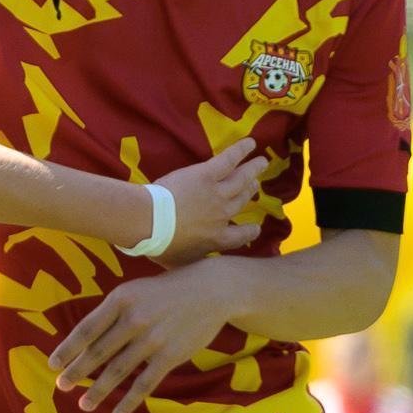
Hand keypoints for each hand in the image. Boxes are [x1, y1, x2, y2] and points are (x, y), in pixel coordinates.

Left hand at [48, 259, 239, 412]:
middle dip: (77, 372)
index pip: (86, 329)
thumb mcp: (134, 291)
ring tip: (83, 405)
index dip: (67, 349)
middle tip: (61, 387)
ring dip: (98, 391)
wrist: (211, 290)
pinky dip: (129, 401)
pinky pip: (145, 383)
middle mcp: (134, 319)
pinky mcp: (170, 356)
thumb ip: (111, 312)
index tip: (52, 364)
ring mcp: (153, 339)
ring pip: (118, 371)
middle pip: (98, 352)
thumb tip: (84, 339)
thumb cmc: (165, 291)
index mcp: (120, 299)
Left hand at [152, 138, 266, 264]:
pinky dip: (240, 151)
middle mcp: (222, 215)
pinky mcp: (206, 175)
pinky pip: (228, 161)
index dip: (249, 232)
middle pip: (241, 201)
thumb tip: (192, 270)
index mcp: (217, 239)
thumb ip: (191, 263)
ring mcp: (217, 194)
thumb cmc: (160, 245)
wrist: (150, 223)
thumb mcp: (179, 264)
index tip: (255, 228)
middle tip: (255, 186)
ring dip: (253, 170)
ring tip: (262, 162)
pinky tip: (250, 143)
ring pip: (241, 180)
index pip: (239, 236)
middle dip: (250, 193)